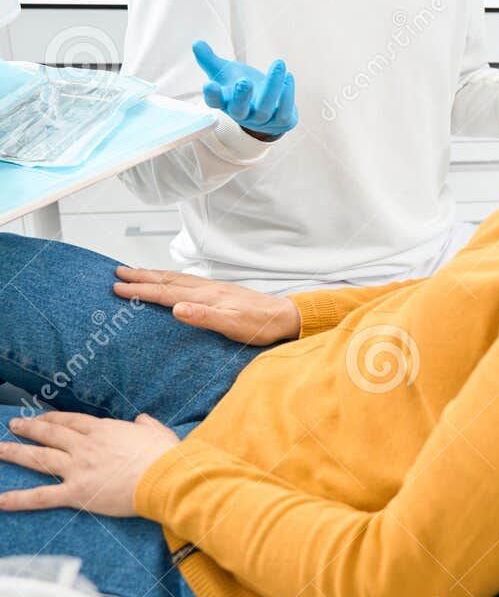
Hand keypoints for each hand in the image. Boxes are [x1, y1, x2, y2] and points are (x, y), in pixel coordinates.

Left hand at [0, 412, 178, 516]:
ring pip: (39, 458)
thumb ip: (147, 424)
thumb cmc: (165, 456)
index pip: (70, 421)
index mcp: (104, 430)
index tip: (41, 418)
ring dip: (15, 453)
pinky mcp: (76, 493)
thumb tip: (142, 419)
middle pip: (50, 434)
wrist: (163, 477)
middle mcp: (85, 446)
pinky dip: (19, 499)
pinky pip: (42, 496)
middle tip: (13, 425)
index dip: (52, 418)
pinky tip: (1, 500)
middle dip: (29, 428)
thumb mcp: (158, 432)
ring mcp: (78, 468)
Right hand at [113, 267, 300, 345]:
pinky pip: (186, 281)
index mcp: (206, 296)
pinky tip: (168, 281)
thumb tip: (176, 308)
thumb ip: (204, 317)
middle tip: (117, 272)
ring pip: (176, 278)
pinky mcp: (219, 292)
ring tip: (135, 272)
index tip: (118, 287)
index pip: (166, 292)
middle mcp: (206, 289)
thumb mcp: (232, 325)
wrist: (284, 316)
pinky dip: (170, 278)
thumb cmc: (259, 325)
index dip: (141, 290)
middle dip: (141, 276)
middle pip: (167, 280)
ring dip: (153, 275)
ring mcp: (212, 288)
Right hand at [192, 40, 297, 137]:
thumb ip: (210, 59)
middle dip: (241, 96)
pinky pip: (284, 113)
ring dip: (272, 86)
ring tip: (278, 63)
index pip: (214, 102)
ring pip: (265, 109)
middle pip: (238, 110)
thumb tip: (196, 43)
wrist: (267, 109)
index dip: (212, 95)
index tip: (209, 84)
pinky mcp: (280, 122)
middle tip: (244, 81)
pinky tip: (288, 76)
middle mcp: (242, 114)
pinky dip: (287, 95)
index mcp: (225, 101)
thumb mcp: (225, 72)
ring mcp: (261, 120)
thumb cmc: (240, 86)